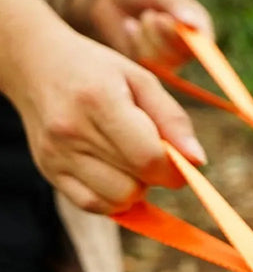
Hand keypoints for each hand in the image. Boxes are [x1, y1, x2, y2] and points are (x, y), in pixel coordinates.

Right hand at [7, 21, 205, 213]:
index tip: (180, 162)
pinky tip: (113, 172)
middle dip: (154, 175)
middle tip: (147, 151)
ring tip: (126, 159)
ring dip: (135, 188)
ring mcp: (57, 155)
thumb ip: (174, 122)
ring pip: (118, 200)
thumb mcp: (142, 82)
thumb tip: (197, 162)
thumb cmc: (100, 73)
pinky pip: (95, 206)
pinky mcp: (50, 172)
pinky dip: (114, 197)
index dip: (174, 170)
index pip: (148, 158)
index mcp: (98, 100)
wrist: (37, 65)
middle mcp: (71, 130)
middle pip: (135, 184)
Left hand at [85, 0, 213, 68]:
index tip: (184, 39)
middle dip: (161, 32)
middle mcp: (188, 49)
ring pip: (161, 59)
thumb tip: (192, 23)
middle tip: (152, 14)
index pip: (206, 48)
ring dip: (146, 35)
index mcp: (199, 30)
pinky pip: (146, 62)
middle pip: (180, 54)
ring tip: (140, 19)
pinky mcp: (151, 67)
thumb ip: (176, 4)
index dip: (197, 48)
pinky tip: (131, 28)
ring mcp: (170, 61)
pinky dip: (135, 41)